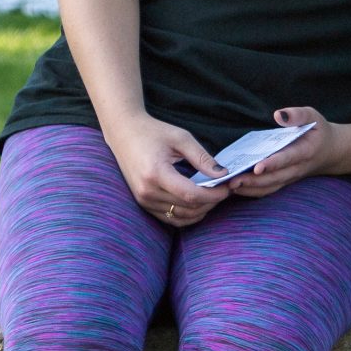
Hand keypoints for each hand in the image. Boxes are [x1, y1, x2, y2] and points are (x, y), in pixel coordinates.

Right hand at [102, 112, 230, 226]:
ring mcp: (143, 200)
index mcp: (156, 173)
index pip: (191, 195)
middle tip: (225, 189)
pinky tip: (198, 202)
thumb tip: (223, 174)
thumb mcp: (181, 138)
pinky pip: (170, 218)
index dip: (213, 195)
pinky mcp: (143, 203)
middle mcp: (147, 191)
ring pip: (181, 217)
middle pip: (188, 208)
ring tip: (213, 194)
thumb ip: (202, 158)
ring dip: (201, 210)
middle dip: (211, 201)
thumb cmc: (152, 132)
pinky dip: (188, 214)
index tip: (227, 187)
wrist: (123, 133)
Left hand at [229, 106, 337, 198]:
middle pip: (275, 178)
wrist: (331, 152)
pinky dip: (252, 191)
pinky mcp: (284, 181)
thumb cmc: (318, 131)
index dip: (273, 164)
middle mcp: (297, 168)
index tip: (257, 167)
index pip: (288, 158)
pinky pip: (268, 190)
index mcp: (306, 151)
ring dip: (250, 189)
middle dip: (254, 181)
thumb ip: (297, 115)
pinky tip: (236, 188)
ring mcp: (290, 177)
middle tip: (233, 180)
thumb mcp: (313, 116)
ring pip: (270, 187)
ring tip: (230, 186)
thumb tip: (278, 114)